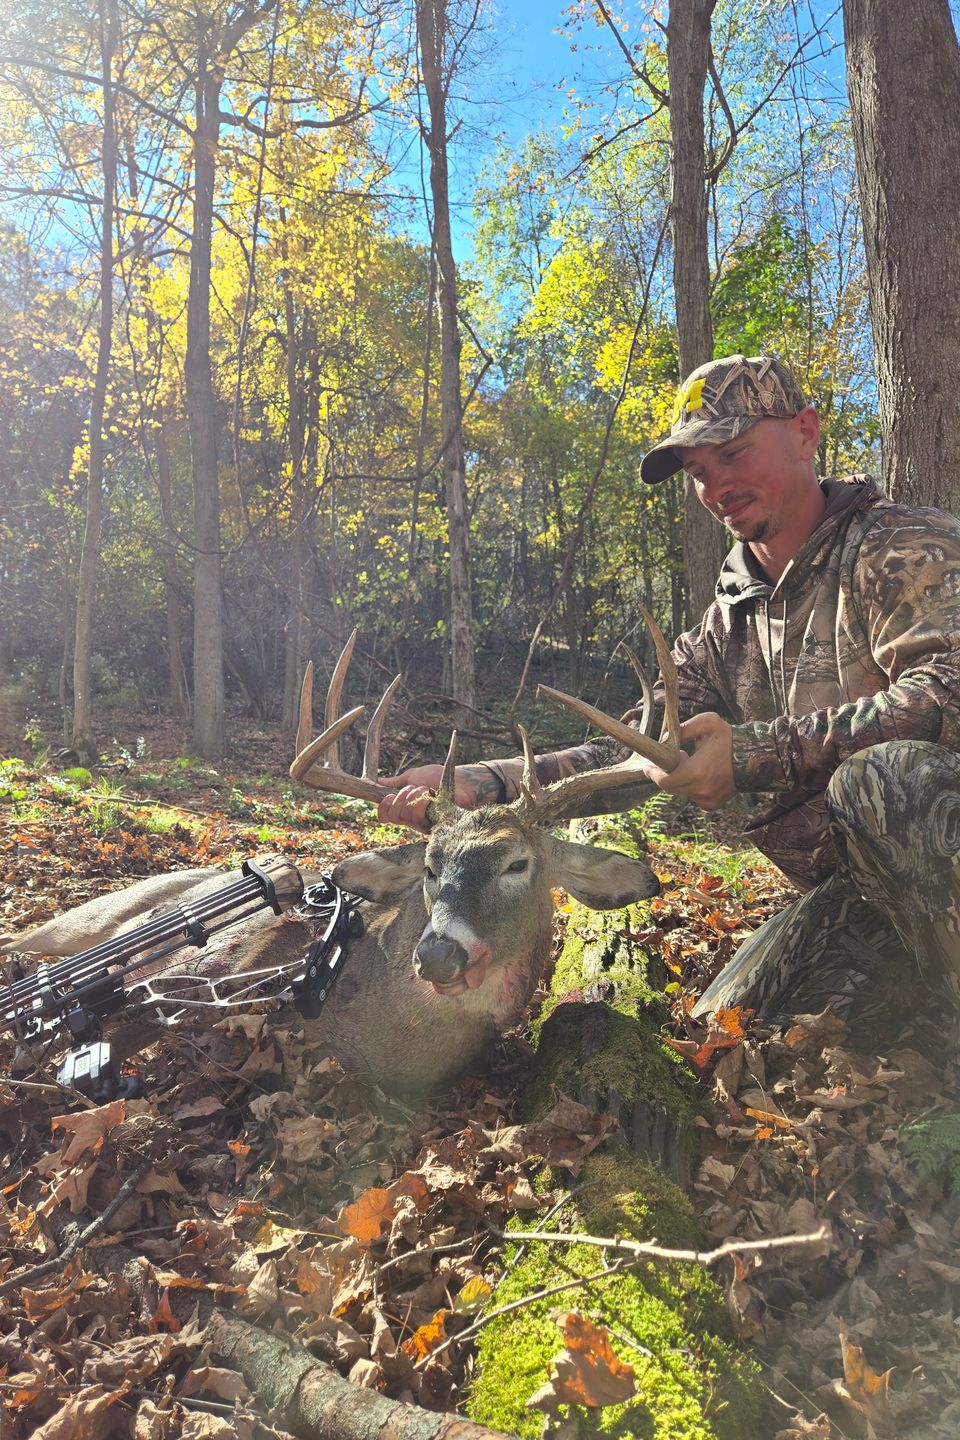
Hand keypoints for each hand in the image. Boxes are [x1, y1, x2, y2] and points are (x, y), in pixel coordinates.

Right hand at [377, 763, 500, 830]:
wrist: (459, 781)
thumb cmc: (437, 778)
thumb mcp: (413, 776)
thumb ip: (397, 781)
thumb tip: (379, 782)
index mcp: (404, 808)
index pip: (385, 817)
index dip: (383, 808)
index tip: (388, 796)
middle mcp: (412, 819)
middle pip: (394, 816)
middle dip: (400, 798)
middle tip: (412, 790)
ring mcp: (423, 824)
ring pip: (405, 816)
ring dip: (414, 797)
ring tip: (426, 791)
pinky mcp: (433, 825)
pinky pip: (418, 817)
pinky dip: (422, 801)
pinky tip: (431, 796)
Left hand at [640, 711, 734, 811]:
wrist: (755, 758)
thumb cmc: (730, 738)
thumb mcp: (707, 722)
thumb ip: (683, 729)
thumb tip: (664, 741)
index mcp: (697, 772)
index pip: (664, 781)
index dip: (653, 774)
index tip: (647, 766)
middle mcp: (701, 790)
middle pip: (670, 788)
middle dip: (667, 773)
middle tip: (675, 758)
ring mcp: (707, 800)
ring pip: (681, 792)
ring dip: (680, 779)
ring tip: (691, 762)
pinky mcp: (712, 804)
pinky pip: (692, 796)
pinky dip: (691, 786)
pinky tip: (701, 773)